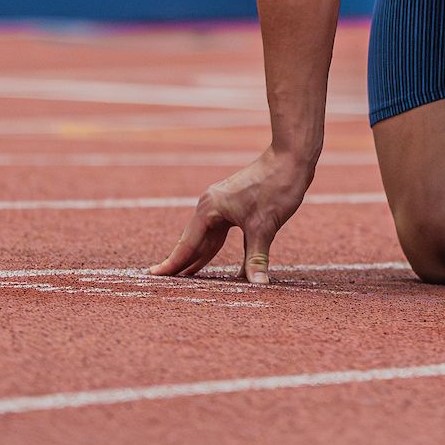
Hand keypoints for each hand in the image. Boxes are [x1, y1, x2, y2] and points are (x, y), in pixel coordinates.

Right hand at [148, 148, 313, 283]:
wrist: (290, 159)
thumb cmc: (275, 187)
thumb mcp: (264, 227)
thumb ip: (256, 259)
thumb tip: (257, 285)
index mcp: (209, 209)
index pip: (186, 244)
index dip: (172, 264)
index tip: (153, 276)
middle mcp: (210, 207)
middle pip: (192, 242)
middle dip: (181, 264)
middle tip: (164, 284)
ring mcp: (221, 206)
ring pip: (206, 239)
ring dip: (197, 258)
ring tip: (183, 278)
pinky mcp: (234, 207)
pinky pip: (218, 234)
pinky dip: (213, 249)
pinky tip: (209, 262)